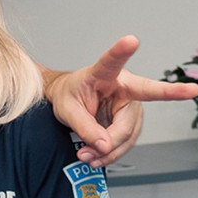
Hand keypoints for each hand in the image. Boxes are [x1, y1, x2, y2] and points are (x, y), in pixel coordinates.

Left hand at [46, 35, 197, 167]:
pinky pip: (125, 143)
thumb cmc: (67, 94)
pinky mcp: (131, 121)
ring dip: (109, 151)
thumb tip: (104, 145)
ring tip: (87, 156)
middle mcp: (125, 86)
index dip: (122, 51)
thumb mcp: (66, 108)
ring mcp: (131, 105)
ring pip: (128, 135)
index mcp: (104, 73)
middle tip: (97, 149)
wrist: (68, 100)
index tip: (131, 40)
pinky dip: (110, 154)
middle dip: (114, 138)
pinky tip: (96, 157)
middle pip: (127, 118)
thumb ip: (83, 125)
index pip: (112, 62)